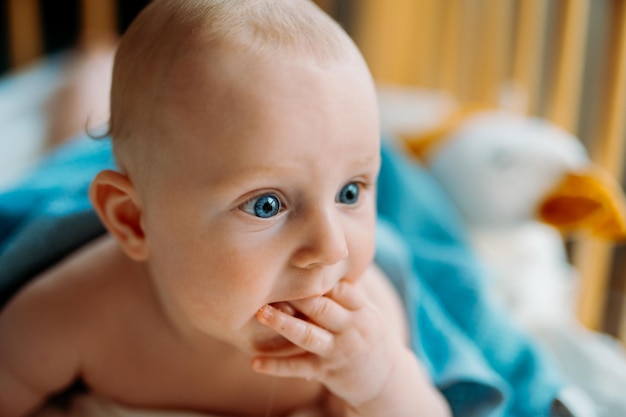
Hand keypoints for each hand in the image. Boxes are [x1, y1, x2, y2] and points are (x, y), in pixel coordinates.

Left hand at [253, 278, 402, 411]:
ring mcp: (338, 351)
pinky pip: (298, 368)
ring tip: (261, 313)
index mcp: (362, 310)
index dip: (319, 278)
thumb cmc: (369, 337)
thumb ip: (348, 292)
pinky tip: (255, 362)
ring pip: (308, 336)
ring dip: (283, 324)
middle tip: (271, 282)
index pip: (341, 289)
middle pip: (322, 308)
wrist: (388, 382)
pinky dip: (276, 366)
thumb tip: (328, 258)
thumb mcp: (368, 313)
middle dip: (297, 295)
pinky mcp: (327, 372)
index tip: (293, 264)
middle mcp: (351, 329)